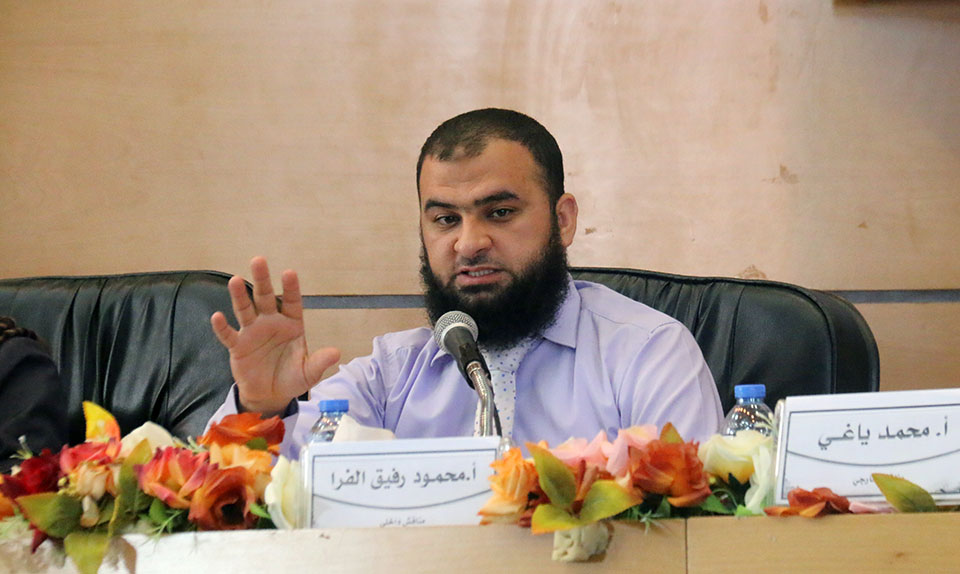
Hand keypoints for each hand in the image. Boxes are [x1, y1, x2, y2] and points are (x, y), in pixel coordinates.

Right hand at [210, 256, 340, 415]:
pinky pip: (228, 335)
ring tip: (235, 280)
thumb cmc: (292, 378)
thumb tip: (336, 353)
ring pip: (245, 310)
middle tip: (258, 260)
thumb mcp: (309, 373)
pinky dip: (222, 327)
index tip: (289, 273)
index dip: (291, 288)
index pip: (292, 301)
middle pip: (266, 297)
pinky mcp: (238, 346)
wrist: (271, 395)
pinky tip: (217, 316)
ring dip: (239, 296)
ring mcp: (253, 332)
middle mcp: (271, 323)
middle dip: (263, 280)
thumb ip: (320, 362)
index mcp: (292, 324)